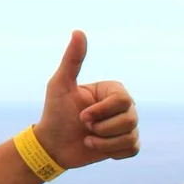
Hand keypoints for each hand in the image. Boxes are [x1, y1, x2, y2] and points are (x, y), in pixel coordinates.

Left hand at [34, 30, 139, 169]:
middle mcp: (124, 106)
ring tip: (88, 138)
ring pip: (130, 136)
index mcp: (112, 90)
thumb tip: (78, 31)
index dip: (101, 111)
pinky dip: (111, 151)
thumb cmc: (55, 113)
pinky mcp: (126, 144)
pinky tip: (96, 146)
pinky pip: (131, 149)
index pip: (122, 100)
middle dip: (101, 128)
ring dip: (103, 142)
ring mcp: (127, 126)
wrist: (52, 145)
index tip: (81, 115)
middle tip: (83, 126)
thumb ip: (72, 60)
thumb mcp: (60, 85)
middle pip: (130, 118)